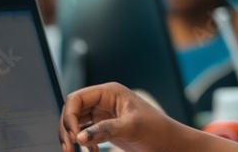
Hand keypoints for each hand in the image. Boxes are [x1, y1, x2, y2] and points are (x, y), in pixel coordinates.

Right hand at [59, 82, 182, 151]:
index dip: (69, 116)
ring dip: (72, 137)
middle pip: (72, 111)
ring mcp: (103, 114)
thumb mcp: (132, 128)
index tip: (74, 137)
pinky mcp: (105, 127)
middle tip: (70, 149)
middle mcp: (104, 101)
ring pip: (76, 123)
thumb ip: (105, 130)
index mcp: (110, 92)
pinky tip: (91, 151)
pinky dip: (82, 143)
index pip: (77, 99)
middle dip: (67, 129)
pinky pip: (84, 133)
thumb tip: (80, 137)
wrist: (170, 143)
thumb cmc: (157, 130)